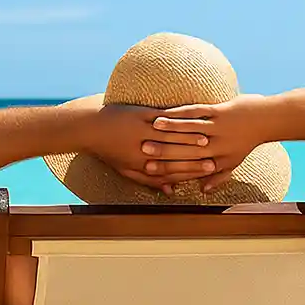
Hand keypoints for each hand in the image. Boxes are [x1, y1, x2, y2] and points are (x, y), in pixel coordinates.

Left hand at [83, 103, 215, 195]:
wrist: (89, 128)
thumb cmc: (108, 151)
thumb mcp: (127, 170)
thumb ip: (150, 181)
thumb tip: (170, 190)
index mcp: (142, 164)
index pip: (171, 169)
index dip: (191, 170)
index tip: (209, 169)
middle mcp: (144, 149)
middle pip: (174, 154)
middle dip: (196, 156)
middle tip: (215, 157)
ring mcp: (143, 131)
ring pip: (171, 136)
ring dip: (191, 138)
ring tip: (209, 139)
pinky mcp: (141, 114)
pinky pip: (163, 118)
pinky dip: (178, 120)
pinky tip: (190, 119)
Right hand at [143, 94, 275, 194]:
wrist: (266, 119)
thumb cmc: (247, 141)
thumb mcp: (234, 163)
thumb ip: (217, 178)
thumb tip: (203, 191)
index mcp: (216, 159)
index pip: (187, 165)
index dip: (168, 167)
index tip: (148, 168)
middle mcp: (216, 145)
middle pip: (185, 148)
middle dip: (163, 148)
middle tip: (143, 148)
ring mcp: (218, 127)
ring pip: (189, 128)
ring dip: (169, 127)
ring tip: (151, 127)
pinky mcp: (220, 111)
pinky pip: (197, 111)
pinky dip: (181, 112)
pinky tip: (166, 112)